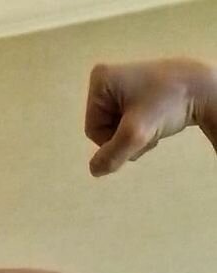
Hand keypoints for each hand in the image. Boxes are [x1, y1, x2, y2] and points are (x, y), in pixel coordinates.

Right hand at [85, 57, 216, 176]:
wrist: (203, 88)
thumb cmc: (168, 104)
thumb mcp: (135, 134)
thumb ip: (111, 156)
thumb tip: (94, 170)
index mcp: (100, 81)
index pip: (93, 129)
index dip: (113, 140)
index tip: (137, 131)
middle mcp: (105, 79)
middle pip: (103, 128)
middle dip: (123, 138)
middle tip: (146, 132)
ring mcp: (120, 84)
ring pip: (114, 127)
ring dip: (132, 136)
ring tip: (153, 125)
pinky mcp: (134, 89)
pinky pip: (125, 119)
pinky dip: (138, 128)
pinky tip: (155, 120)